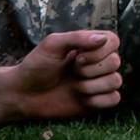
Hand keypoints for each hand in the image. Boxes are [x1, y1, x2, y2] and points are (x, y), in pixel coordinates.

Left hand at [4, 29, 122, 120]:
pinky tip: (82, 99)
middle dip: (91, 69)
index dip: (99, 51)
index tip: (77, 57)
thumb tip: (102, 39)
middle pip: (116, 62)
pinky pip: (114, 99)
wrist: (24, 94)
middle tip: (72, 72)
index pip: (113, 40)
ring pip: (116, 81)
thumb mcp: (52, 45)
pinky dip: (98, 100)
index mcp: (89, 45)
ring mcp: (98, 82)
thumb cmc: (36, 66)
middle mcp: (97, 62)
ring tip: (75, 87)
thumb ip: (76, 38)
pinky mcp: (97, 101)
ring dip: (92, 86)